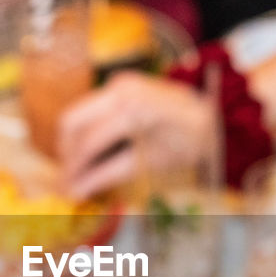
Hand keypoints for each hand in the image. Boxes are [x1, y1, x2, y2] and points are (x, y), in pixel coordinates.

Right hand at [57, 72, 218, 199]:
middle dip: (65, 156)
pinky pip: (88, 110)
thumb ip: (110, 174)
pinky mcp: (117, 85)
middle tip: (66, 183)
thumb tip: (74, 193)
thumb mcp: (153, 162)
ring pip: (75, 115)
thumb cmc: (188, 141)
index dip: (74, 171)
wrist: (210, 114)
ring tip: (75, 173)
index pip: (89, 142)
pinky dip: (83, 134)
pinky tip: (87, 156)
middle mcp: (121, 89)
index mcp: (133, 109)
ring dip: (70, 145)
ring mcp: (118, 83)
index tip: (65, 193)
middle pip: (71, 123)